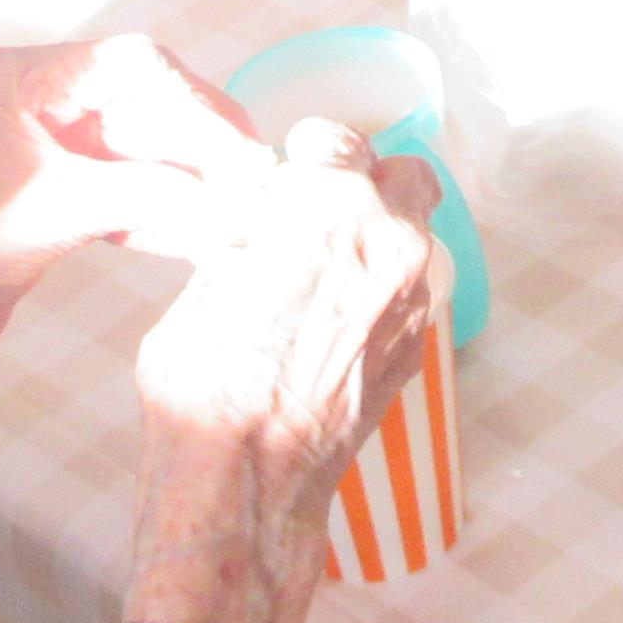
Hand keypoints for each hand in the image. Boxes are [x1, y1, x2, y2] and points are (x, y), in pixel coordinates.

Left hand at [0, 36, 283, 459]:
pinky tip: (198, 237)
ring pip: (135, 150)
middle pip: (137, 103)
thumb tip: (235, 199)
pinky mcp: (48, 192)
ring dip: (184, 184)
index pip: (125, 65)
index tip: (243, 149)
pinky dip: (158, 213)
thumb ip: (149, 197)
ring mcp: (37, 146)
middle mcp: (23, 99)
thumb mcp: (56, 214)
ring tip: (238, 214)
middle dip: (196, 147)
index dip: (195, 105)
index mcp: (8, 79)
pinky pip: (119, 189)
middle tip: (255, 182)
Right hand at [122, 126, 446, 622]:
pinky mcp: (417, 350)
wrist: (246, 483)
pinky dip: (380, 292)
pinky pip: (409, 294)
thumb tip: (265, 219)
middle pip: (403, 176)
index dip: (307, 155)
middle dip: (364, 185)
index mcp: (329, 207)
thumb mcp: (205, 281)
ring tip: (322, 273)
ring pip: (414, 236)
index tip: (291, 170)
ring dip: (377, 240)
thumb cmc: (205, 383)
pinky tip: (332, 321)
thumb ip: (250, 233)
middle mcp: (389, 244)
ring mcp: (412, 301)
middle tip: (318, 214)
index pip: (337, 139)